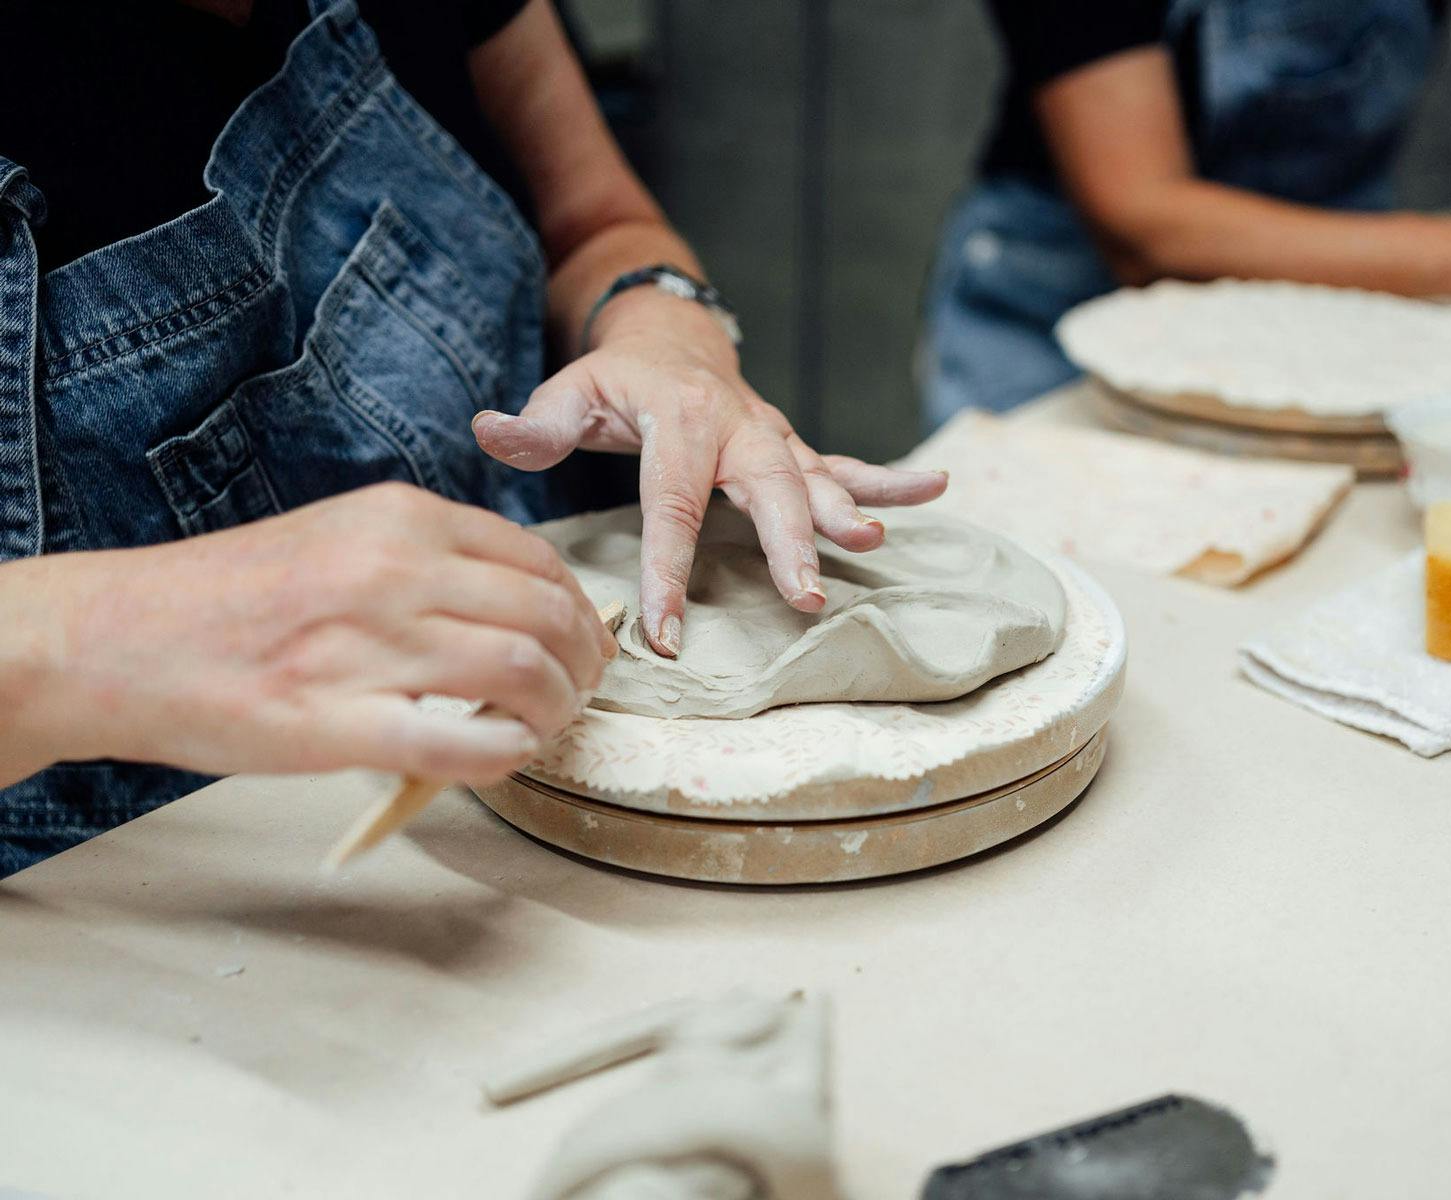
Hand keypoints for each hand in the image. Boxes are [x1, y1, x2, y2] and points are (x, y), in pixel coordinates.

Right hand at [1, 484, 614, 786]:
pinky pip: (460, 744)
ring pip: (521, 673)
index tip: (582, 645)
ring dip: (554, 712)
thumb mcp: (338, 536)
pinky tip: (501, 759)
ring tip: (541, 730)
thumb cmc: (226, 596)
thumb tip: (510, 599)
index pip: (537, 560)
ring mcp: (367, 645)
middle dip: (583, 666)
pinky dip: (504, 756)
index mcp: (399, 520)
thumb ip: (423, 558)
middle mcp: (394, 571)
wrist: (113, 636)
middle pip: (546, 617)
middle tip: (577, 695)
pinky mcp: (336, 721)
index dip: (578, 611)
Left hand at [471, 290, 947, 656]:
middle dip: (788, 541)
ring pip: (816, 476)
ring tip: (875, 543)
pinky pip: (846, 465)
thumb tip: (487, 435)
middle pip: (766, 488)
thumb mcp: (571, 390)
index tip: (663, 632)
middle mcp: (736, 426)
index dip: (667, 569)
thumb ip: (537, 422)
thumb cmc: (617, 380)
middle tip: (805, 592)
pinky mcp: (792, 450)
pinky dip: (890, 482)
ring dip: (847, 511)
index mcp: (678, 420)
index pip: (672, 503)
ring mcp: (772, 437)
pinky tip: (935, 493)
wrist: (672, 335)